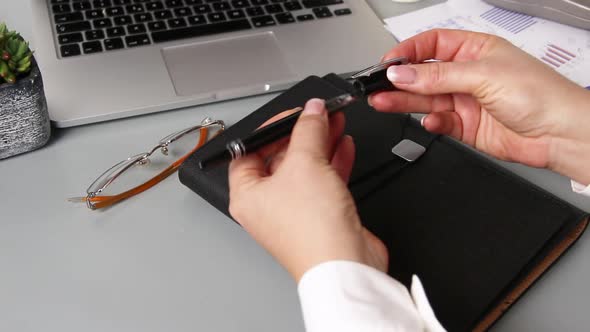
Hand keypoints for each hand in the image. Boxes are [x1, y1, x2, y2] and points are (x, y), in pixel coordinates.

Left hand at [228, 99, 387, 281]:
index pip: (249, 152)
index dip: (269, 129)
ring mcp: (294, 211)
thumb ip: (308, 130)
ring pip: (305, 168)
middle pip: (280, 157)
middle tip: (317, 114)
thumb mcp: (305, 164)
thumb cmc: (312, 231)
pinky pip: (323, 181)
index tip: (291, 114)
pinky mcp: (320, 215)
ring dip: (320, 143)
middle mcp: (267, 205)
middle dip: (302, 133)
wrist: (345, 265)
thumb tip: (311, 111)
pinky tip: (343, 144)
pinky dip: (333, 161)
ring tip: (334, 120)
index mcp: (247, 195)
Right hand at [369, 29, 589, 184]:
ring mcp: (465, 101)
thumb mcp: (483, 75)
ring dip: (404, 101)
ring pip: (426, 99)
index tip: (388, 64)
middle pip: (423, 74)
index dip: (408, 52)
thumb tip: (403, 72)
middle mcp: (468, 75)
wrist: (560, 135)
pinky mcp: (465, 126)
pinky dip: (431, 123)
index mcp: (475, 50)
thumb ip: (438, 76)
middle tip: (377, 86)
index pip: (431, 45)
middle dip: (399, 79)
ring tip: (382, 102)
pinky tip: (429, 121)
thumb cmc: (540, 95)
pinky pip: (439, 122)